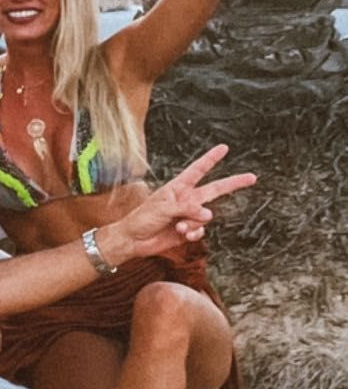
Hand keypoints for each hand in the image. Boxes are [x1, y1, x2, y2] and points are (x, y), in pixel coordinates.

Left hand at [99, 146, 255, 265]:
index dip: (211, 158)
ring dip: (194, 223)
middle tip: (253, 177)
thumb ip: (186, 208)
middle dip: (234, 183)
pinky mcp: (190, 230)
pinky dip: (194, 234)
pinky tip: (183, 235)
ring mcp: (190, 215)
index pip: (198, 169)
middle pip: (216, 190)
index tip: (224, 148)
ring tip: (178, 227)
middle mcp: (187, 199)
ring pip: (205, 217)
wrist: (134, 240)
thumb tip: (208, 214)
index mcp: (179, 187)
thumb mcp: (162, 208)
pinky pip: (201, 231)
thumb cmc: (142, 218)